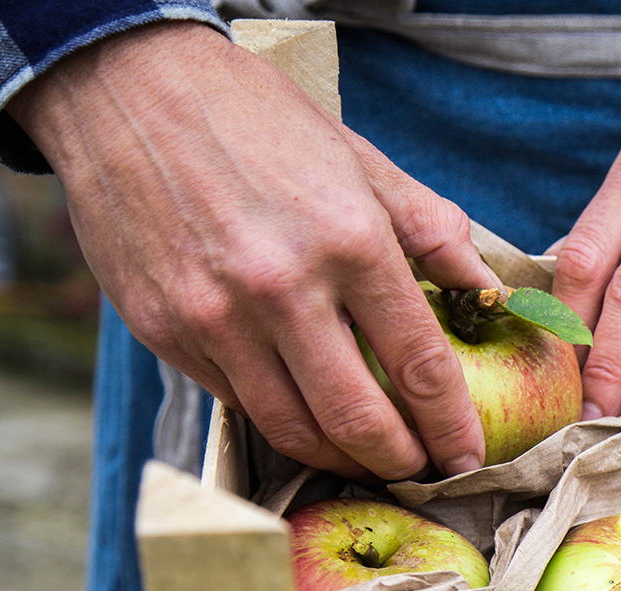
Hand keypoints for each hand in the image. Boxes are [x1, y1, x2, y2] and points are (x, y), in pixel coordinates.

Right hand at [10, 22, 499, 478]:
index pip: (420, 366)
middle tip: (420, 472)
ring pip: (292, 429)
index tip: (466, 456)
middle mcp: (281, 288)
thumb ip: (433, 232)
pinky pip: (237, 403)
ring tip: (368, 457)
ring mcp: (214, 316)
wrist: (128, 88)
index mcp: (349, 242)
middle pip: (357, 420)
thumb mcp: (363, 163)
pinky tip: (306, 416)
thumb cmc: (259, 122)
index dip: (451, 427)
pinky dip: (280, 420)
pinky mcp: (165, 330)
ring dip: (341, 458)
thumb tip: (492, 292)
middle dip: (400, 463)